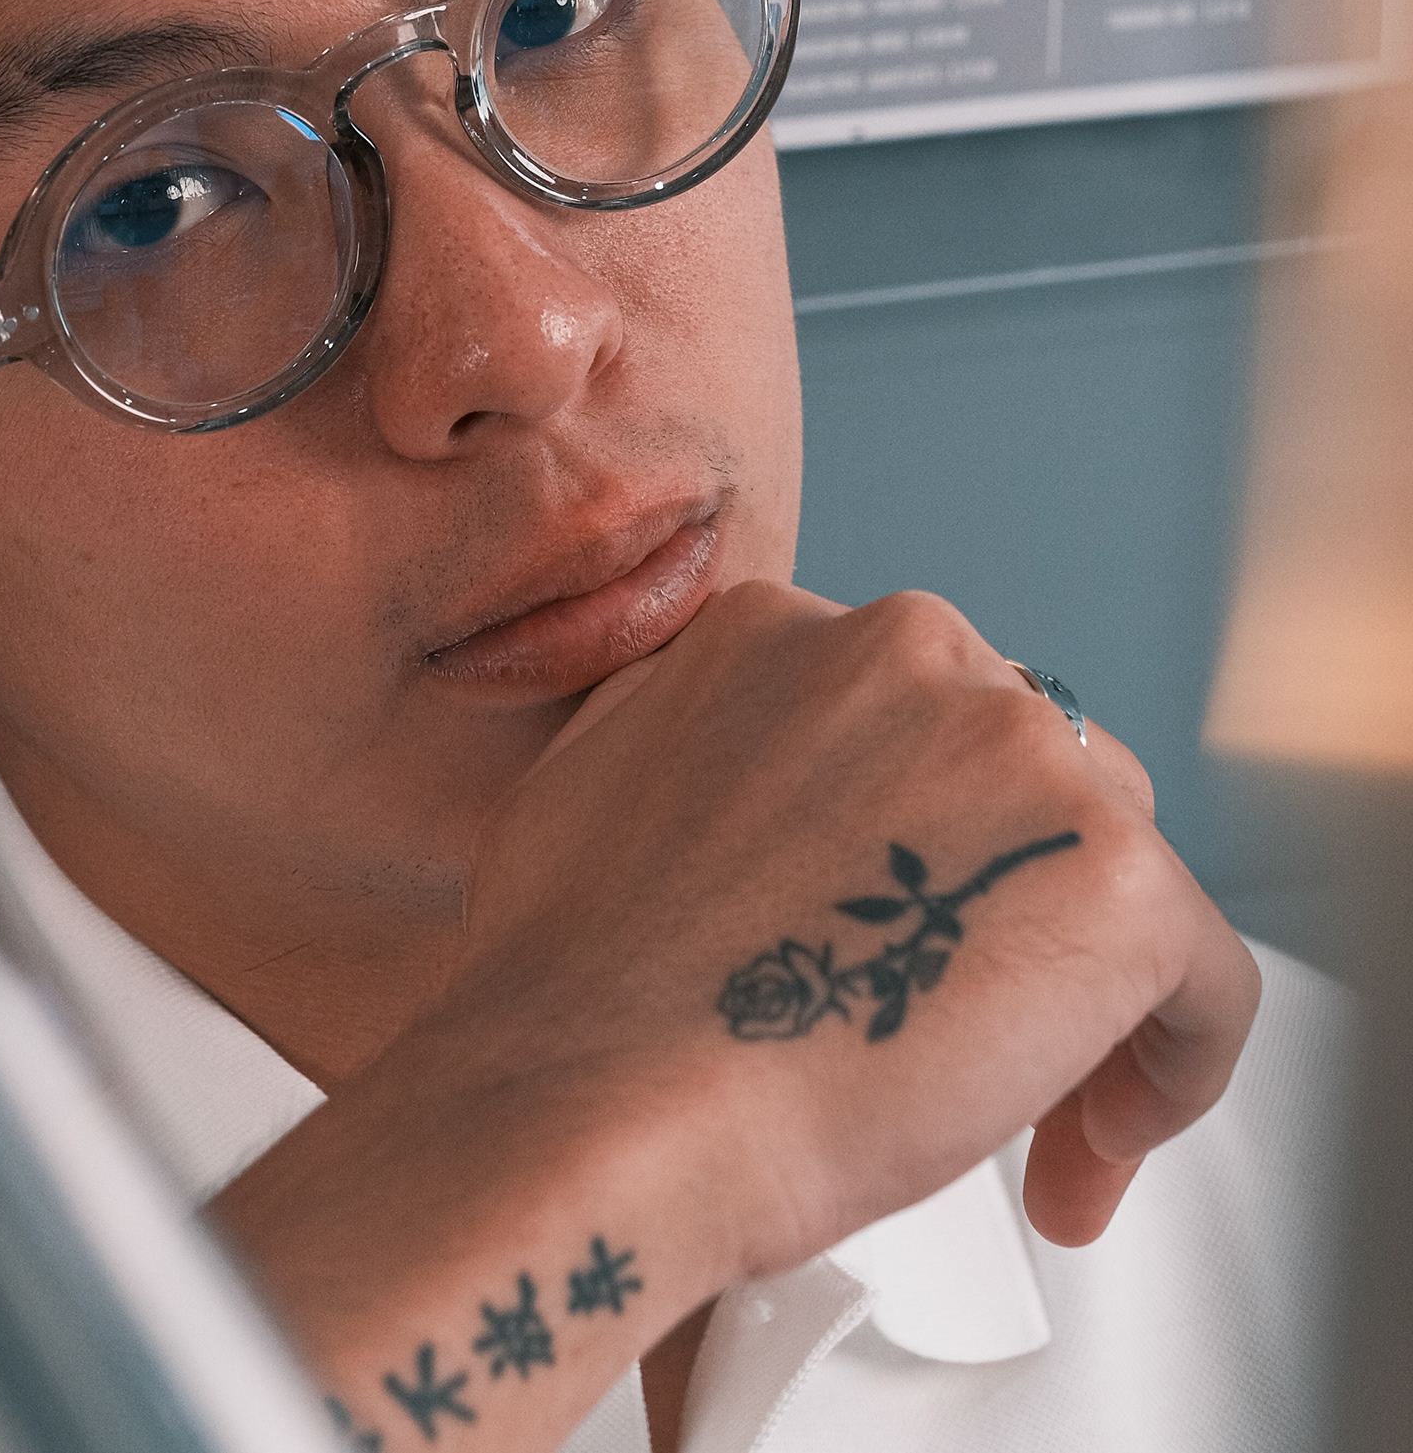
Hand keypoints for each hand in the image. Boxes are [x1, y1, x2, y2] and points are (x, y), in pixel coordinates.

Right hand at [214, 582, 1258, 1452]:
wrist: (595, 1099)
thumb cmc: (571, 990)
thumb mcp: (598, 783)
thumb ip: (694, 747)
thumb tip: (751, 805)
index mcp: (782, 629)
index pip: (907, 723)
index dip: (910, 852)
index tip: (895, 943)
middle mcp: (910, 652)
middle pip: (1021, 777)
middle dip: (997, 905)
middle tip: (953, 1031)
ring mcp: (1021, 750)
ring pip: (1108, 866)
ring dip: (1072, 985)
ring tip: (1027, 1119)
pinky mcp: (1114, 875)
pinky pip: (1202, 977)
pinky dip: (1169, 1066)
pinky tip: (1097, 1144)